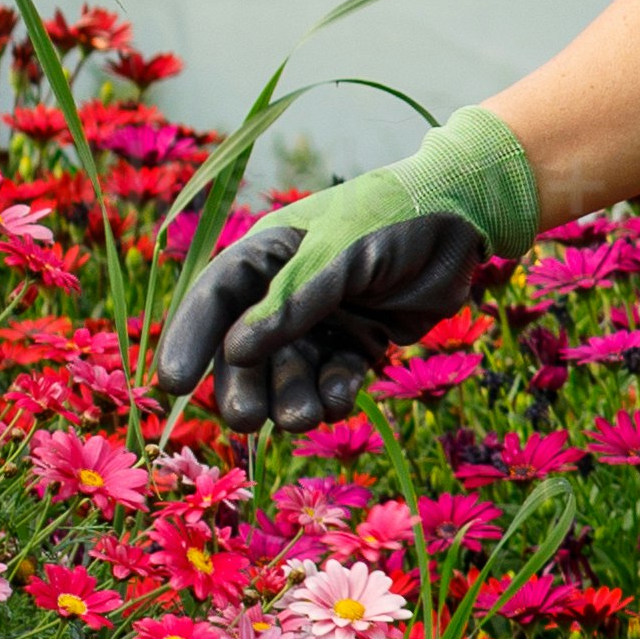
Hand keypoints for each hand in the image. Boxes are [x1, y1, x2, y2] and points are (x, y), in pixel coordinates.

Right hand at [160, 106, 542, 435]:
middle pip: (246, 347)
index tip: (172, 385)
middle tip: (245, 420)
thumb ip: (293, 302)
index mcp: (270, 251)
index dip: (189, 337)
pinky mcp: (361, 340)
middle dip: (244, 385)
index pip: (216, 296)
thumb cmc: (396, 218)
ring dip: (290, 397)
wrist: (467, 217)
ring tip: (305, 417)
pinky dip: (333, 393)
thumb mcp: (341, 253)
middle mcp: (288, 289)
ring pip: (290, 371)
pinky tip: (340, 400)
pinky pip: (334, 377)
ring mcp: (324, 318)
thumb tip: (236, 350)